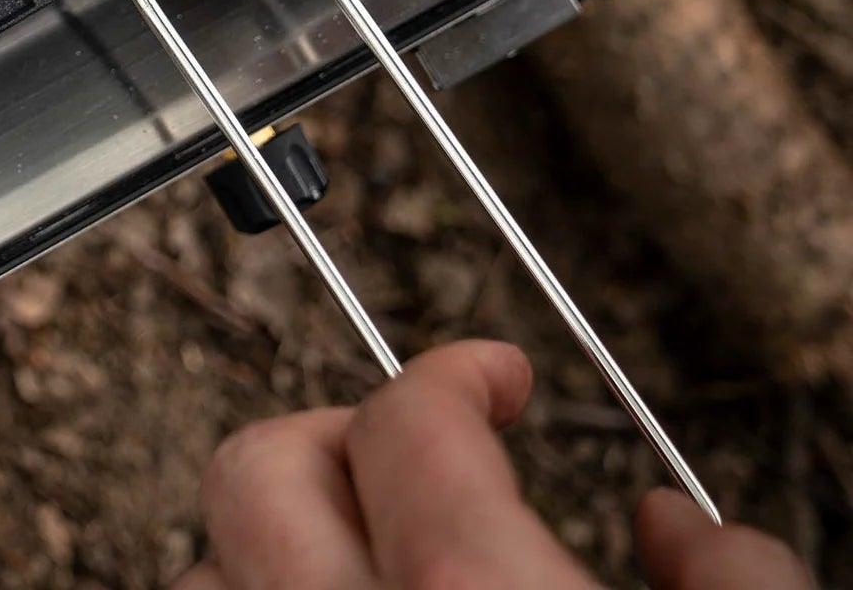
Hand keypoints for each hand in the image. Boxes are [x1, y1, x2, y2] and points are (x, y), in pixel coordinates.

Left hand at [173, 341, 812, 588]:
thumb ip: (738, 584)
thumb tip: (680, 526)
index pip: (411, 421)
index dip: (457, 372)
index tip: (492, 375)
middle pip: (255, 474)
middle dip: (330, 430)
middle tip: (406, 447)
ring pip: (201, 573)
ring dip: (268, 546)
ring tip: (359, 557)